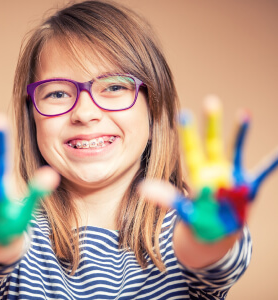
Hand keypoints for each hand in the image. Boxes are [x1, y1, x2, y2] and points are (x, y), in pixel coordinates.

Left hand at [143, 95, 277, 242]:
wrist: (216, 233)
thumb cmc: (197, 219)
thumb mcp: (182, 210)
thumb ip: (167, 198)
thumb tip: (142, 189)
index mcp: (198, 173)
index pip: (192, 150)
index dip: (188, 134)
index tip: (184, 113)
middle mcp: (215, 170)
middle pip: (213, 143)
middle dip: (212, 125)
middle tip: (211, 101)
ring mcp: (232, 176)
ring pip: (236, 150)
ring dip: (240, 134)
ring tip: (244, 114)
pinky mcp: (248, 187)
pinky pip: (261, 172)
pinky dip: (271, 163)